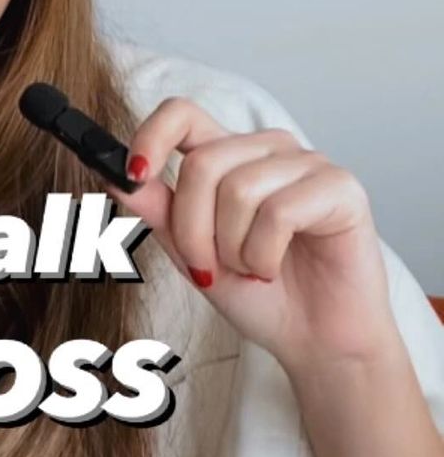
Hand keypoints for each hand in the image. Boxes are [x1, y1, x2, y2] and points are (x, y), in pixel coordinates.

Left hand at [105, 96, 399, 380]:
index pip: (183, 114)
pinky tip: (274, 268)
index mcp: (230, 158)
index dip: (151, 136)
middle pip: (203, 164)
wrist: (314, 342)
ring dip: (233, 249)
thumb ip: (159, 212)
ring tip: (252, 269)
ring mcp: (308, 164)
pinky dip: (264, 255)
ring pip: (239, 189)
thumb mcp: (192, 254)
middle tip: (210, 268)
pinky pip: (279, 212)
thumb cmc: (261, 296)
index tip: (133, 175)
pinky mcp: (340, 187)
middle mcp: (269, 150)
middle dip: (193, 231)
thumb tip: (115, 176)